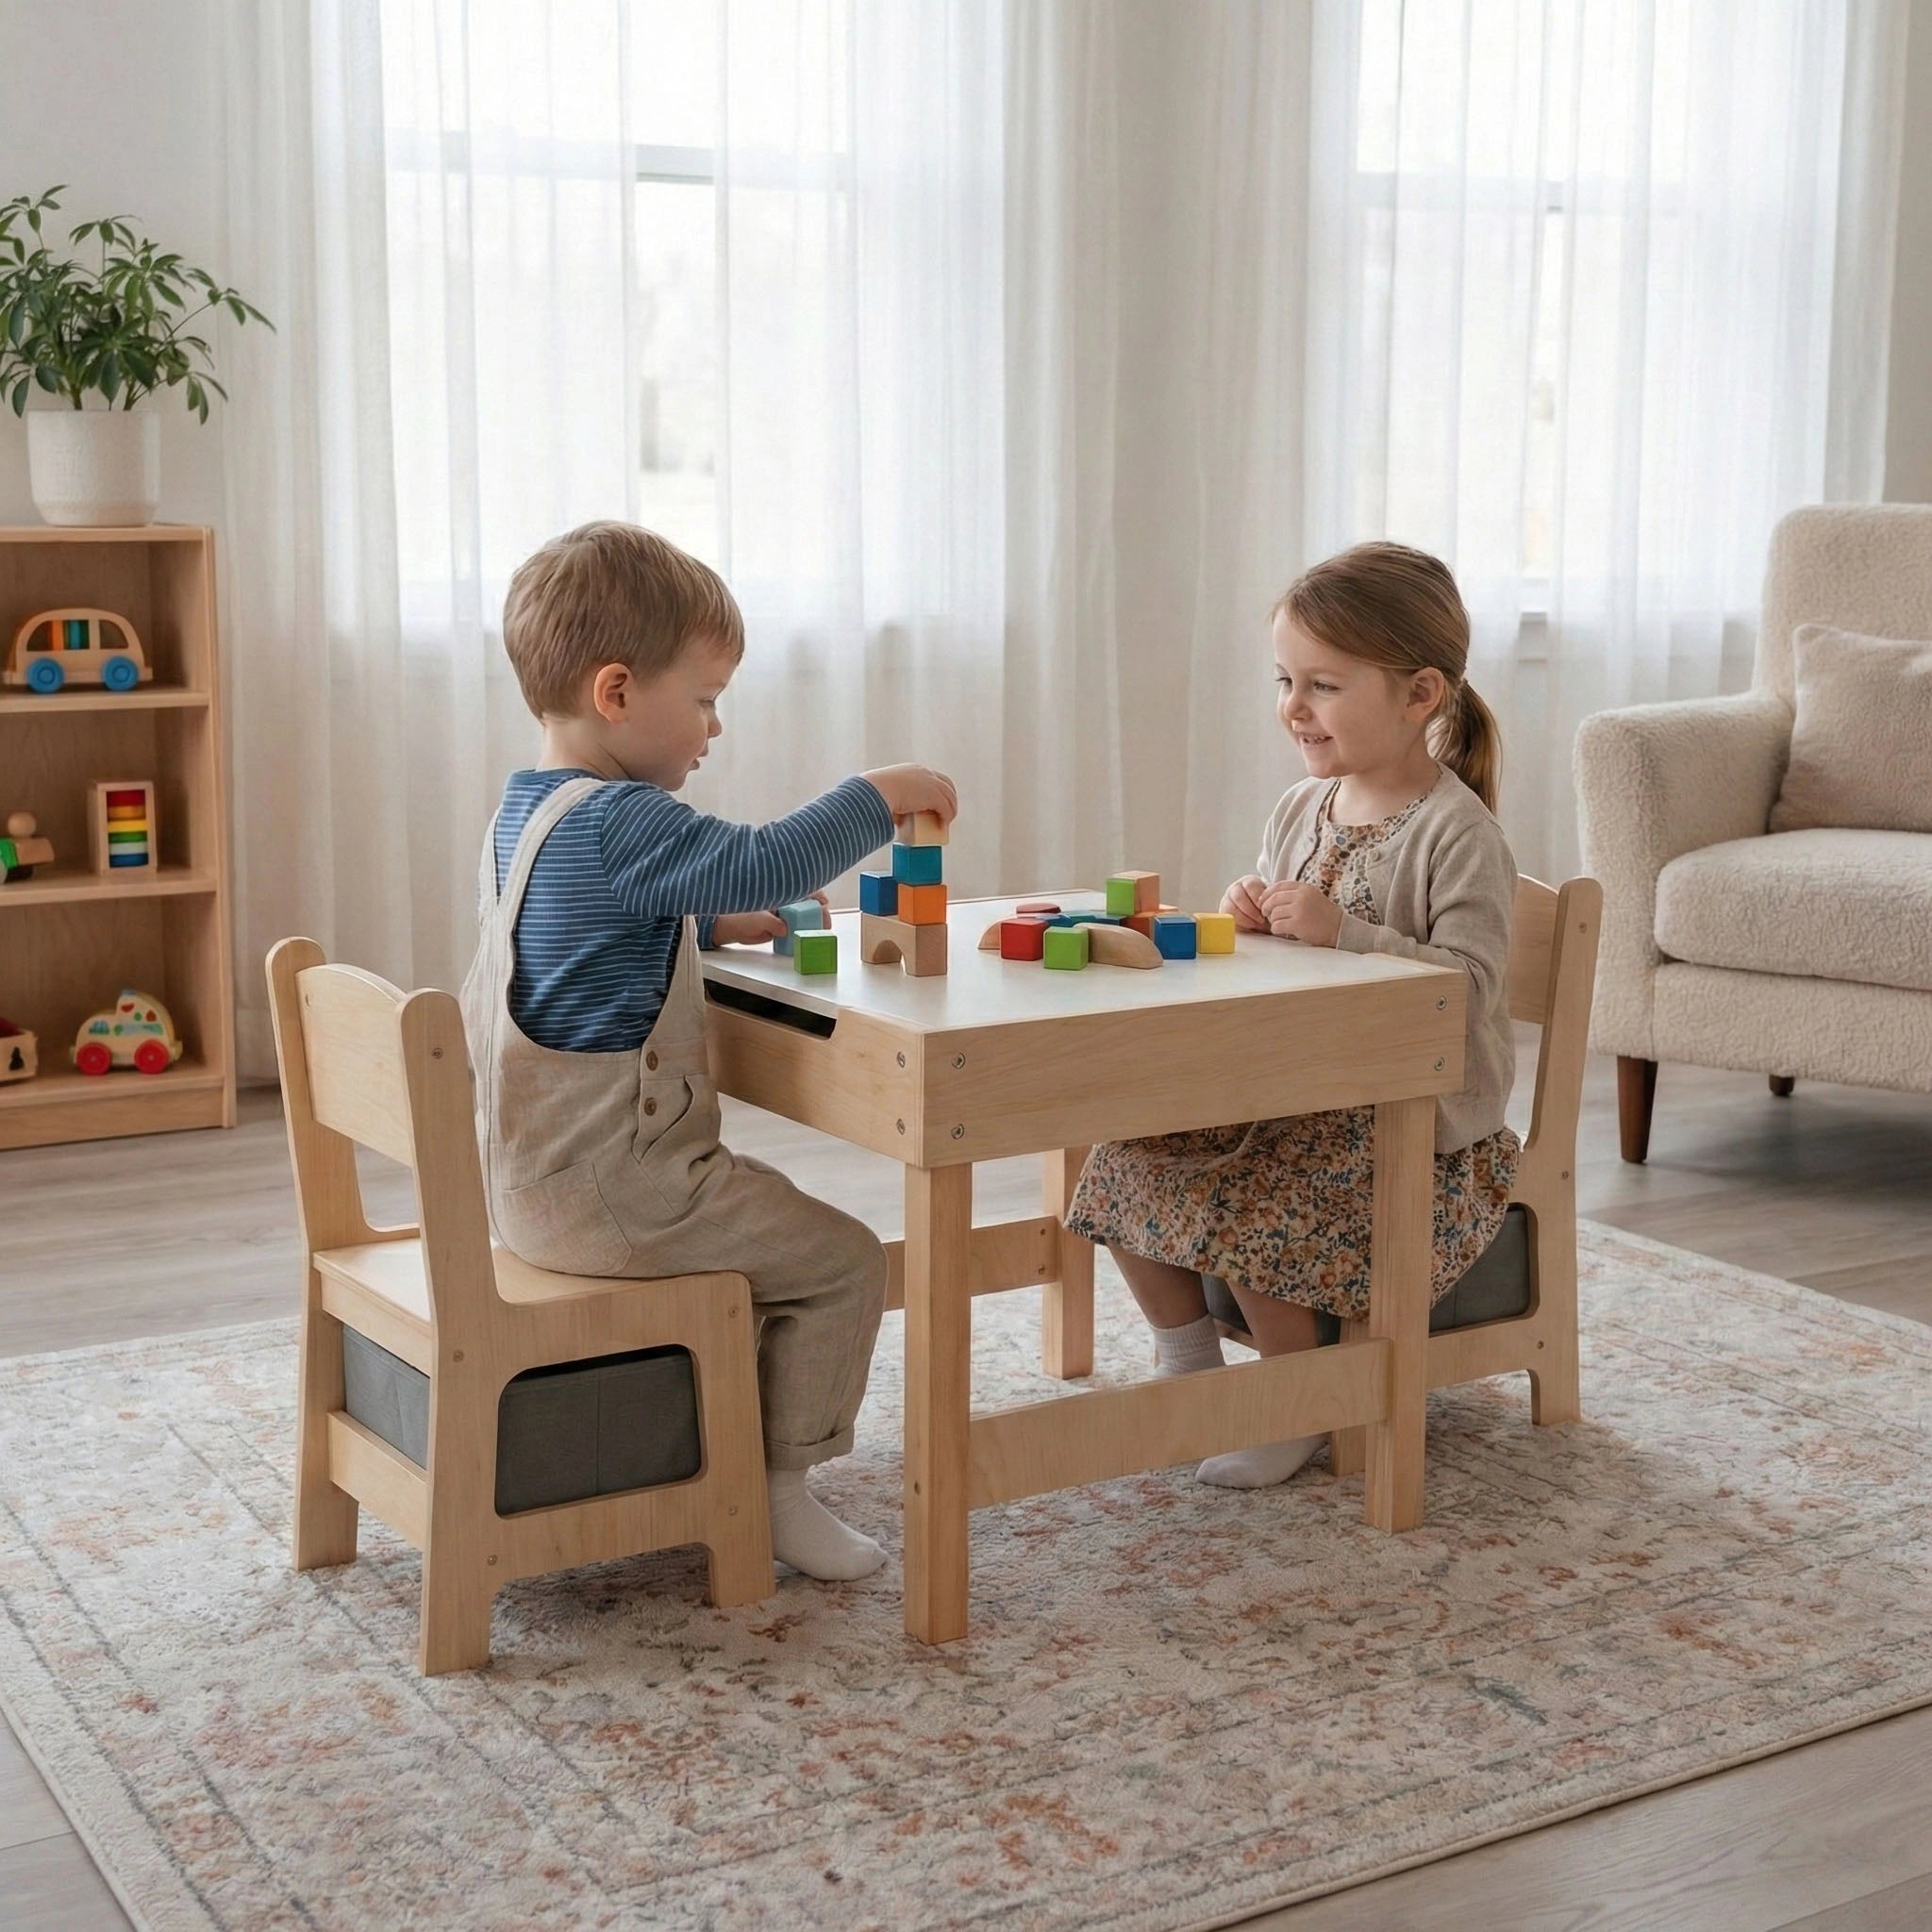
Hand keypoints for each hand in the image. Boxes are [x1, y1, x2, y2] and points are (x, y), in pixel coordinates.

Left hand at [711, 892, 830, 947]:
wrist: (729, 928)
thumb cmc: (740, 914)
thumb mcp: (759, 917)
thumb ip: (773, 923)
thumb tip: (785, 929)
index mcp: (780, 892)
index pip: (803, 888)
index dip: (816, 894)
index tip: (824, 903)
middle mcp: (784, 902)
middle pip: (807, 904)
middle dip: (818, 912)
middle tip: (823, 923)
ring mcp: (783, 915)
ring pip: (803, 918)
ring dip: (812, 924)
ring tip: (818, 932)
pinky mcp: (781, 927)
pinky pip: (796, 930)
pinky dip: (802, 933)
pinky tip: (806, 937)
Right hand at [861, 763, 957, 828]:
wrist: (875, 792)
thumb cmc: (875, 794)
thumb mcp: (888, 794)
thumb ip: (897, 802)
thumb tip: (898, 818)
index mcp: (913, 770)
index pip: (934, 777)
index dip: (939, 790)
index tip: (937, 802)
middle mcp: (925, 773)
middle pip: (947, 784)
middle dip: (950, 798)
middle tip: (946, 813)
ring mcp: (931, 783)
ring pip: (950, 797)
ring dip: (950, 810)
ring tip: (945, 822)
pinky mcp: (934, 795)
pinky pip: (946, 808)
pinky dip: (947, 817)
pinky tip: (942, 826)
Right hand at [1222, 874, 1269, 932]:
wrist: (1260, 917)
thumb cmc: (1267, 908)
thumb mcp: (1270, 902)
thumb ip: (1271, 903)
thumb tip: (1271, 911)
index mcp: (1249, 882)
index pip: (1250, 885)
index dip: (1258, 898)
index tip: (1265, 908)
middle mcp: (1236, 889)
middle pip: (1239, 897)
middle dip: (1251, 911)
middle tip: (1261, 920)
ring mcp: (1227, 901)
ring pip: (1231, 909)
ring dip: (1245, 919)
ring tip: (1256, 924)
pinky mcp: (1224, 914)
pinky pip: (1228, 919)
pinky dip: (1239, 925)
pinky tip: (1249, 927)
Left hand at [1260, 879, 1342, 946]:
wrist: (1339, 928)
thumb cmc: (1323, 914)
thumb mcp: (1311, 897)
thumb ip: (1294, 894)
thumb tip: (1270, 895)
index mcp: (1304, 888)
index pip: (1278, 886)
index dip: (1267, 894)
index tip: (1262, 902)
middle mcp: (1301, 896)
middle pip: (1273, 899)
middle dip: (1266, 908)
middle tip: (1267, 915)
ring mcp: (1299, 910)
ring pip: (1273, 913)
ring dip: (1272, 921)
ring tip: (1279, 924)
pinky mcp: (1298, 924)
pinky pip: (1277, 926)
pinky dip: (1276, 930)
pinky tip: (1283, 931)